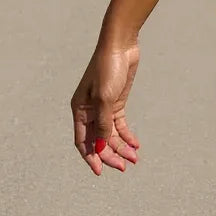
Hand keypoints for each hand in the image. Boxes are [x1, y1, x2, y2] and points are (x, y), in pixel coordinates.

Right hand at [71, 41, 140, 175]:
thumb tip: (102, 147)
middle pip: (98, 140)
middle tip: (124, 166)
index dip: (91, 157)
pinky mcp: (117, 101)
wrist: (121, 44)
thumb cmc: (108, 68)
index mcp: (79, 110)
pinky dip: (127, 135)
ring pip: (110, 134)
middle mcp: (89, 111)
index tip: (100, 171)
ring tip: (134, 158)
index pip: (83, 141)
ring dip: (121, 147)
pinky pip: (119, 124)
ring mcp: (104, 106)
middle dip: (110, 155)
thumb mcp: (105, 97)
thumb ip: (103, 123)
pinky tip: (135, 144)